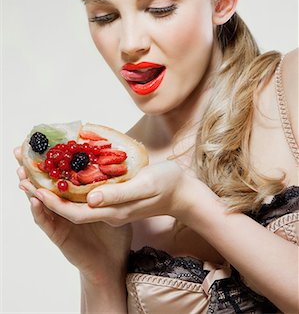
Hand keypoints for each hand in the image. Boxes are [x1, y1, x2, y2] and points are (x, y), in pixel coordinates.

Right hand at [14, 147, 131, 284]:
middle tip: (19, 153)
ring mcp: (60, 222)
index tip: (39, 144)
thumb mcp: (115, 204)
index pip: (59, 176)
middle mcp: (64, 208)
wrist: (112, 264)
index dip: (49, 162)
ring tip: (22, 173)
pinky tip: (34, 199)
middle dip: (31, 170)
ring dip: (30, 187)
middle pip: (44, 185)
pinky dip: (40, 211)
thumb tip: (117, 163)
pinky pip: (47, 222)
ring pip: (41, 201)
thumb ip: (113, 188)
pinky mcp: (59, 235)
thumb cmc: (114, 236)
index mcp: (76, 199)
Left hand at [17, 158, 199, 227]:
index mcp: (114, 211)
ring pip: (80, 202)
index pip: (75, 213)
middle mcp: (110, 212)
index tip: (35, 189)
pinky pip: (91, 195)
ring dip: (61, 189)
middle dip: (51, 195)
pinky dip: (76, 185)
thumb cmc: (168, 185)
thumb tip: (90, 199)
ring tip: (45, 173)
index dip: (54, 202)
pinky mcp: (118, 200)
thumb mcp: (144, 186)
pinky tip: (71, 171)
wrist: (185, 192)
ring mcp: (114, 207)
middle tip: (32, 177)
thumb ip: (118, 194)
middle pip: (73, 208)